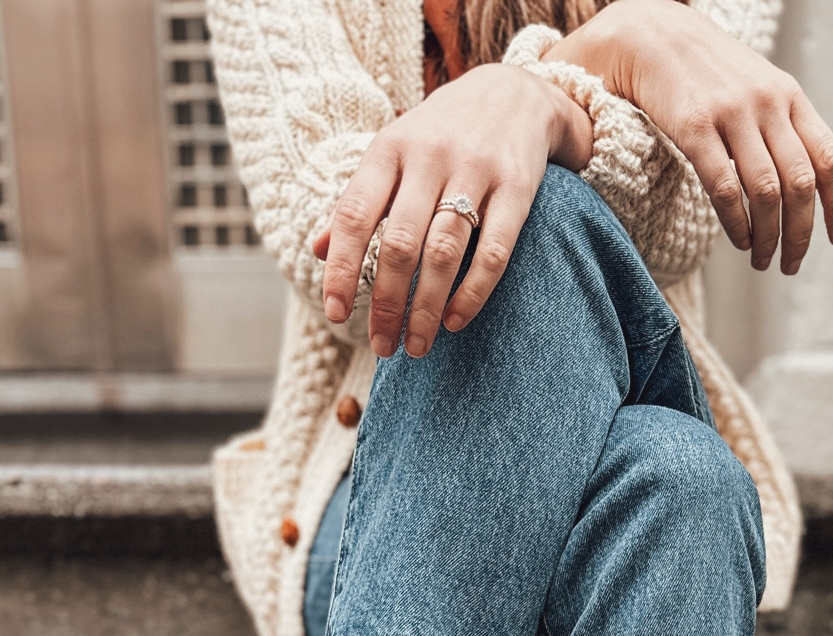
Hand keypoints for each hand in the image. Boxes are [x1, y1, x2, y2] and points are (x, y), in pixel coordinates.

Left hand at [315, 63, 593, 357]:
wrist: (514, 93)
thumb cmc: (440, 136)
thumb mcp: (393, 154)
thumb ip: (358, 201)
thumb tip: (315, 249)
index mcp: (389, 150)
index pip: (355, 215)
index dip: (340, 268)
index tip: (335, 314)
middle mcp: (429, 157)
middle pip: (400, 244)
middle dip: (386, 303)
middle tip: (382, 345)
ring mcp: (475, 171)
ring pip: (443, 253)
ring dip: (426, 308)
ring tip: (417, 345)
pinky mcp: (516, 188)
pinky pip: (493, 252)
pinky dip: (472, 293)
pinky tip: (454, 321)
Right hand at [557, 0, 832, 273]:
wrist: (648, 34)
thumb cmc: (703, 72)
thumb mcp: (755, 88)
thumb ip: (780, 127)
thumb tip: (802, 187)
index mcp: (790, 97)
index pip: (829, 159)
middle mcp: (768, 104)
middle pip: (800, 185)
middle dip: (800, 234)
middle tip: (790, 264)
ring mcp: (732, 113)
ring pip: (767, 192)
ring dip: (768, 237)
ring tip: (762, 260)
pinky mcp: (694, 126)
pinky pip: (725, 189)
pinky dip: (736, 225)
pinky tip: (738, 241)